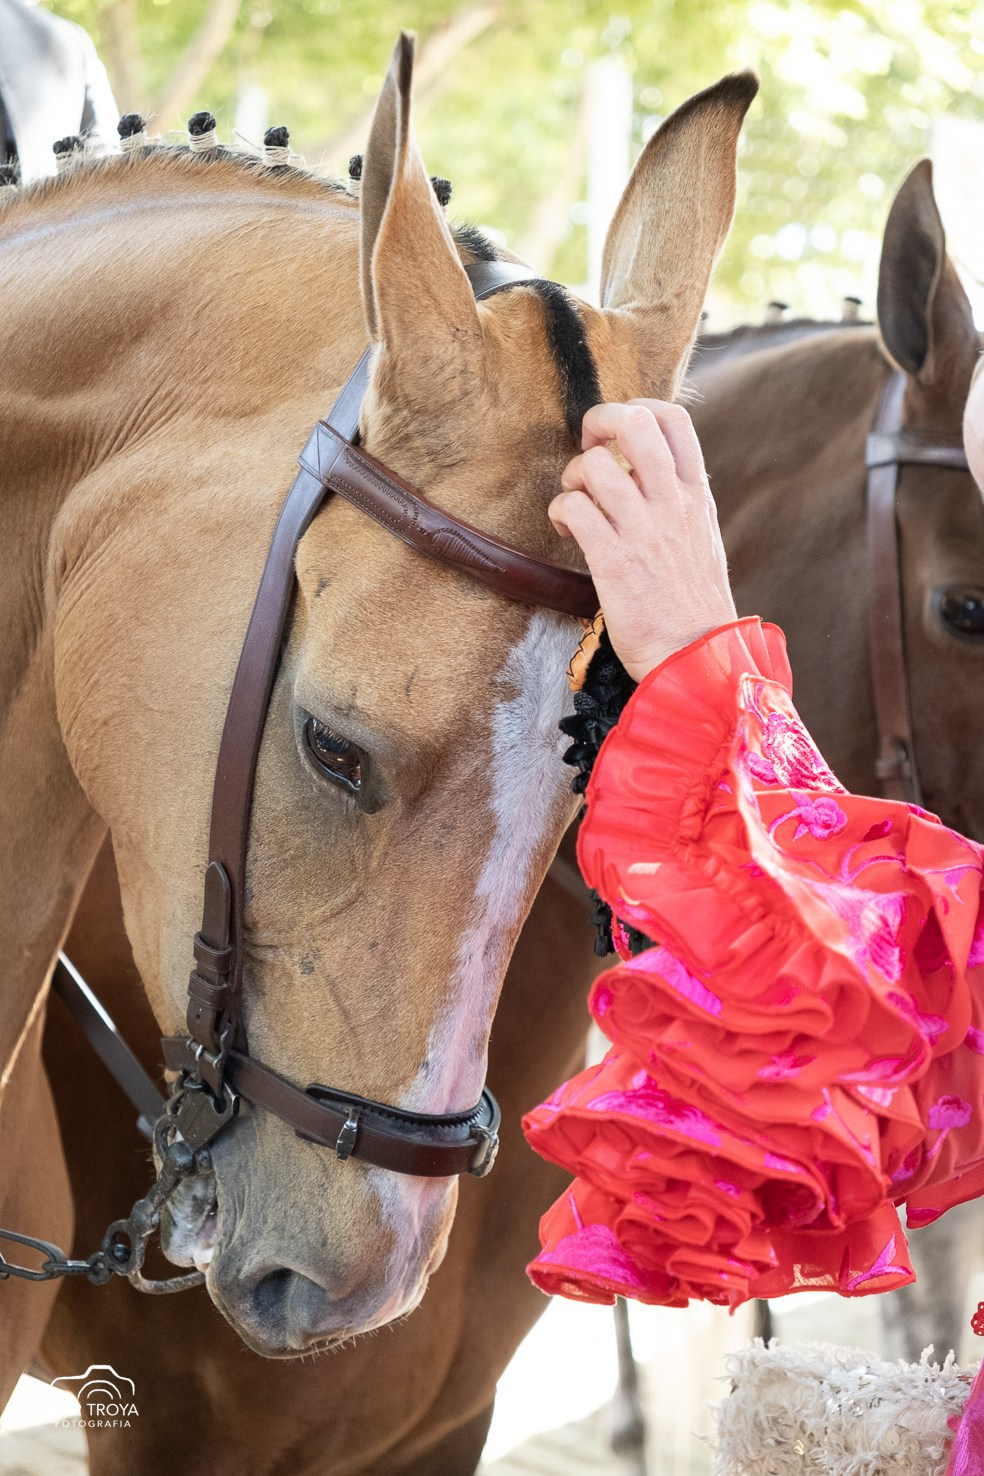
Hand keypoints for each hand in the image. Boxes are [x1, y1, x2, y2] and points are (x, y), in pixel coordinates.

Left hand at [549, 401, 736, 681]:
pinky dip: (561, 511)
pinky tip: (566, 529)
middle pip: (634, 422)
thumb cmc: (694, 608)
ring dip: (573, 477)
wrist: (698, 659)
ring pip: (595, 465)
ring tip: (576, 504)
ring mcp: (643, 531)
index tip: (618, 435)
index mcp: (697, 496)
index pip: (673, 419)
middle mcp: (672, 504)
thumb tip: (648, 474)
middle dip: (598, 422)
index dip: (635, 408)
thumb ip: (680, 503)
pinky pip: (574, 508)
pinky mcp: (613, 561)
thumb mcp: (703, 540)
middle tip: (589, 450)